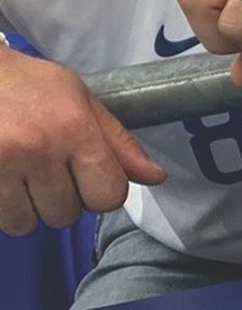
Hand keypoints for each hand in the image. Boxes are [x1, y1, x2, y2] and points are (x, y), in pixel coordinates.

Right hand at [0, 48, 165, 235]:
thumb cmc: (29, 84)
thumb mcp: (81, 100)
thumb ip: (119, 143)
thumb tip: (157, 177)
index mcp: (75, 129)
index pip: (108, 195)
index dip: (102, 192)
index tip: (89, 178)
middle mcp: (39, 151)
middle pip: (67, 214)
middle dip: (62, 199)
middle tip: (49, 170)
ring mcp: (1, 167)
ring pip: (28, 224)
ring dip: (29, 208)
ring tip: (22, 174)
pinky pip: (1, 220)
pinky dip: (4, 207)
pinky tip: (4, 179)